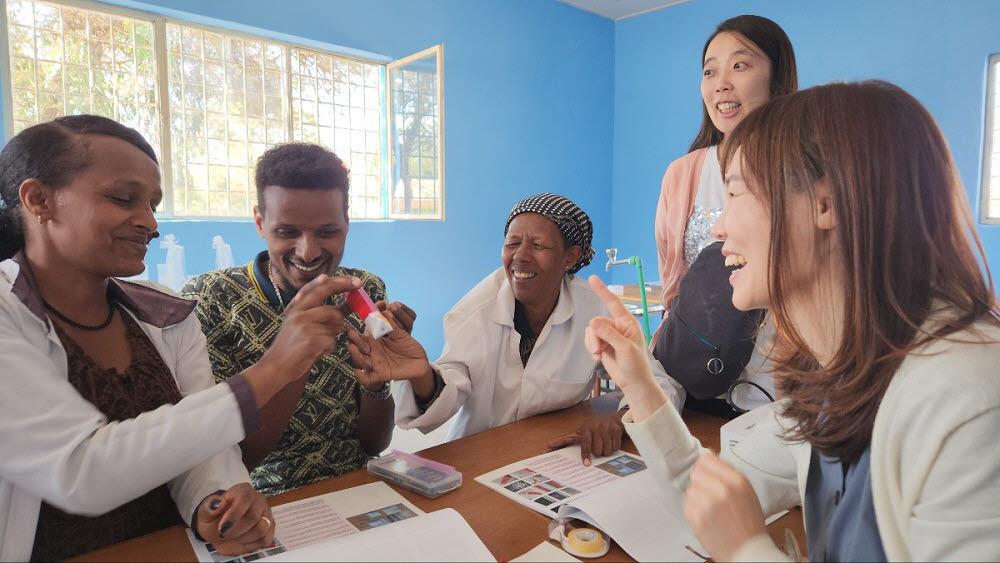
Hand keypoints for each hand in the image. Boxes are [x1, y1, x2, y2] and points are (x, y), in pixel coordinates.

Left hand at [195, 483, 274, 556]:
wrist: (220, 531)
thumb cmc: (214, 520)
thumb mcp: (205, 514)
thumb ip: (208, 508)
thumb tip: (217, 503)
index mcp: (243, 490)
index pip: (244, 499)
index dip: (234, 516)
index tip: (222, 529)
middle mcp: (258, 499)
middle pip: (253, 517)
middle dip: (236, 531)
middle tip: (224, 536)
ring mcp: (266, 513)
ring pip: (261, 529)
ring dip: (243, 539)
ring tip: (232, 538)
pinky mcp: (270, 528)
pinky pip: (266, 539)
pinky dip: (252, 545)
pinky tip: (242, 541)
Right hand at [262, 274, 357, 383]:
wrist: (277, 364)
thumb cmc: (293, 342)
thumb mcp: (302, 321)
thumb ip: (322, 310)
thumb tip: (349, 300)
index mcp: (297, 307)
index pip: (319, 289)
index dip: (338, 283)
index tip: (355, 281)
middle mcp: (300, 313)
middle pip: (331, 306)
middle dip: (347, 300)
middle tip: (360, 285)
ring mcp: (305, 327)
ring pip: (336, 324)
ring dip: (334, 332)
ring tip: (320, 339)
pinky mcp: (311, 342)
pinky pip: (333, 341)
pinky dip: (328, 346)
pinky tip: (316, 350)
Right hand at [347, 307, 432, 390]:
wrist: (419, 361)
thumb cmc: (408, 345)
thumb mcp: (401, 334)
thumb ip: (393, 325)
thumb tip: (386, 311)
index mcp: (376, 340)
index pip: (363, 336)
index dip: (355, 331)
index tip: (349, 325)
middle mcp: (373, 351)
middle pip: (360, 346)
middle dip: (355, 339)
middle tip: (350, 332)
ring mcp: (376, 363)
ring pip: (362, 360)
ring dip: (356, 354)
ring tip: (352, 347)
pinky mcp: (381, 374)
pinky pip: (369, 378)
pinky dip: (362, 376)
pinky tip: (358, 372)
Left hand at [546, 410, 624, 465]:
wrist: (614, 418)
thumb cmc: (593, 428)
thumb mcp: (580, 432)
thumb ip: (566, 439)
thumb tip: (547, 446)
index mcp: (585, 428)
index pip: (585, 444)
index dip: (585, 454)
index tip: (586, 464)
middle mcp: (595, 426)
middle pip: (597, 451)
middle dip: (598, 452)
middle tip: (598, 447)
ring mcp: (606, 428)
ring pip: (606, 450)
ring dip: (606, 451)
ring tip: (605, 443)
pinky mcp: (616, 429)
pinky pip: (615, 447)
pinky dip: (614, 447)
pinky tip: (612, 441)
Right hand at [585, 276, 666, 419]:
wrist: (633, 383)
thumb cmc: (636, 365)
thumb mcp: (625, 348)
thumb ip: (609, 334)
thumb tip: (592, 321)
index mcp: (628, 322)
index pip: (614, 303)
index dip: (602, 290)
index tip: (592, 278)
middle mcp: (617, 326)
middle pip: (597, 321)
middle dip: (596, 336)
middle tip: (600, 351)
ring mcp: (609, 335)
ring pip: (591, 331)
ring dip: (592, 344)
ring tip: (599, 356)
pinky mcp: (602, 345)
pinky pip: (590, 339)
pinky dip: (591, 348)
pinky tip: (598, 358)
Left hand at [684, 452, 766, 561]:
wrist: (748, 551)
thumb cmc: (749, 523)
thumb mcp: (747, 491)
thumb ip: (728, 471)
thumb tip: (708, 456)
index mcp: (737, 481)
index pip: (707, 459)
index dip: (705, 464)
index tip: (706, 469)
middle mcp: (721, 489)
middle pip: (696, 472)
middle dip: (702, 480)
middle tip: (710, 492)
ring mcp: (706, 503)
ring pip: (691, 488)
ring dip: (698, 495)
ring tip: (711, 507)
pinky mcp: (695, 517)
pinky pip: (687, 503)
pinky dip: (694, 508)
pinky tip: (707, 515)